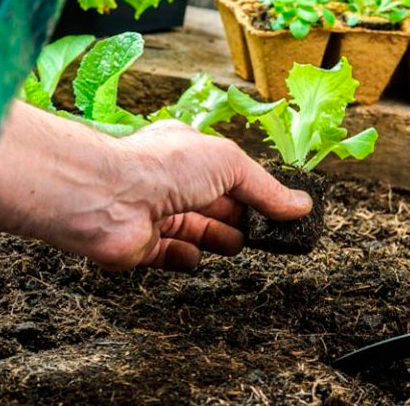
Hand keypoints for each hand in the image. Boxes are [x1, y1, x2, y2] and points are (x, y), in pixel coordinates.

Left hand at [0, 102, 311, 270]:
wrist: (107, 199)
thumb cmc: (165, 167)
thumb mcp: (230, 165)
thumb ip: (267, 189)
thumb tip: (302, 205)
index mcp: (190, 152)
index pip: (232, 174)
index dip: (256, 191)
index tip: (280, 211)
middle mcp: (172, 181)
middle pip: (218, 205)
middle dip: (242, 218)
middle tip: (267, 234)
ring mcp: (157, 214)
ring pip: (199, 231)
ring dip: (219, 238)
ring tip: (235, 243)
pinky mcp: (143, 246)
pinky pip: (173, 256)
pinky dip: (185, 257)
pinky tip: (192, 254)